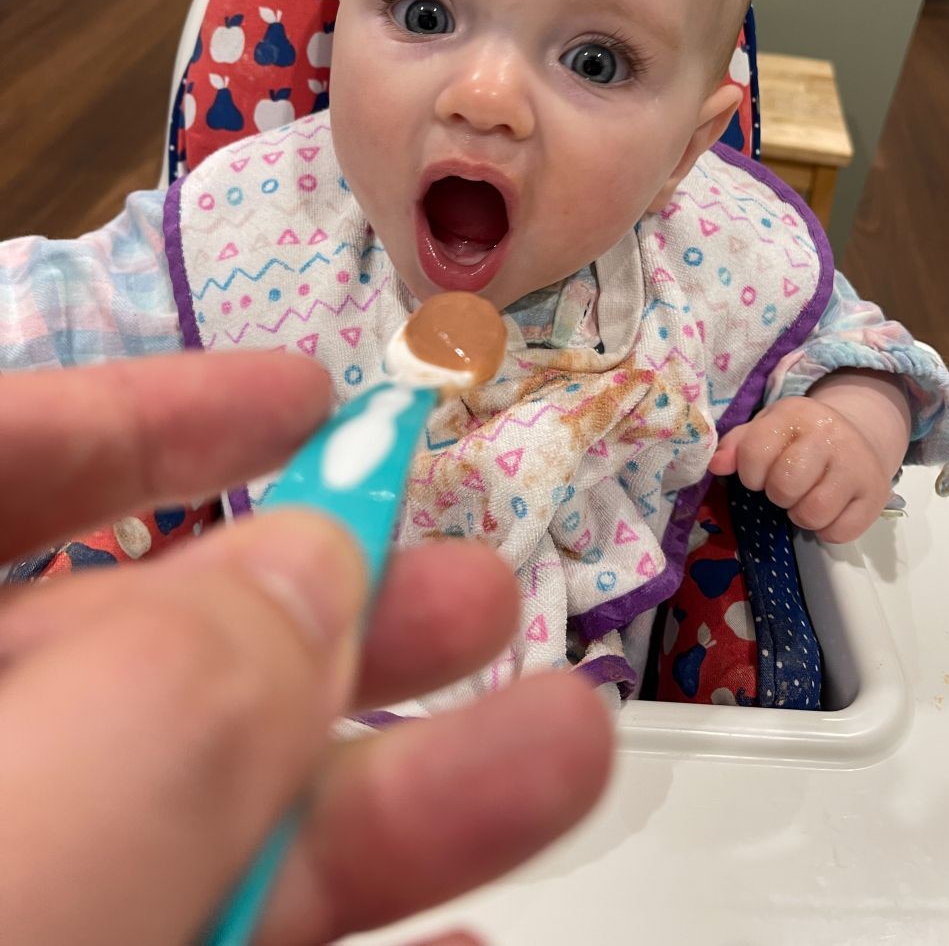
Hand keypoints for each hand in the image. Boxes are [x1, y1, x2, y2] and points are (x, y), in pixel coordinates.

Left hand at [0, 354, 611, 944]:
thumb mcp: (23, 848)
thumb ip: (160, 699)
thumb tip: (313, 569)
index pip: (0, 471)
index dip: (147, 415)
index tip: (305, 393)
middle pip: (134, 653)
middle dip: (326, 605)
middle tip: (470, 592)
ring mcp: (26, 900)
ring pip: (203, 817)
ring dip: (391, 784)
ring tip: (556, 746)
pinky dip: (344, 927)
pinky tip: (462, 930)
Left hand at [708, 393, 895, 542]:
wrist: (857, 436)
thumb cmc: (798, 438)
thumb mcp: (766, 429)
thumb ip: (736, 445)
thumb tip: (715, 465)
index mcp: (796, 413)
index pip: (754, 454)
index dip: (749, 473)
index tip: (759, 472)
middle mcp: (830, 435)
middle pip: (784, 487)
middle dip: (777, 494)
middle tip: (785, 486)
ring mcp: (857, 465)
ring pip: (812, 514)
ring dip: (801, 514)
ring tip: (806, 497)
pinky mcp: (876, 495)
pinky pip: (839, 533)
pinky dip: (827, 529)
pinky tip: (829, 508)